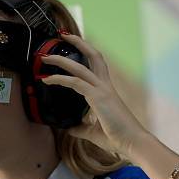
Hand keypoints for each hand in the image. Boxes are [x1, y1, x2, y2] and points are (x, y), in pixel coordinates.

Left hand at [40, 33, 148, 156]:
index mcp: (106, 91)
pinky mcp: (98, 97)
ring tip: (45, 57)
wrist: (132, 143)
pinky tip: (48, 79)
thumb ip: (81, 128)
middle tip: (61, 35)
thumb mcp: (93, 132)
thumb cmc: (117, 138)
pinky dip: (60, 79)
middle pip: (93, 55)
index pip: (96, 64)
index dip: (85, 52)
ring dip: (61, 60)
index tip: (72, 44)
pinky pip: (75, 82)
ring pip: (80, 67)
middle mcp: (105, 86)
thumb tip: (70, 129)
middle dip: (78, 42)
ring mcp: (102, 90)